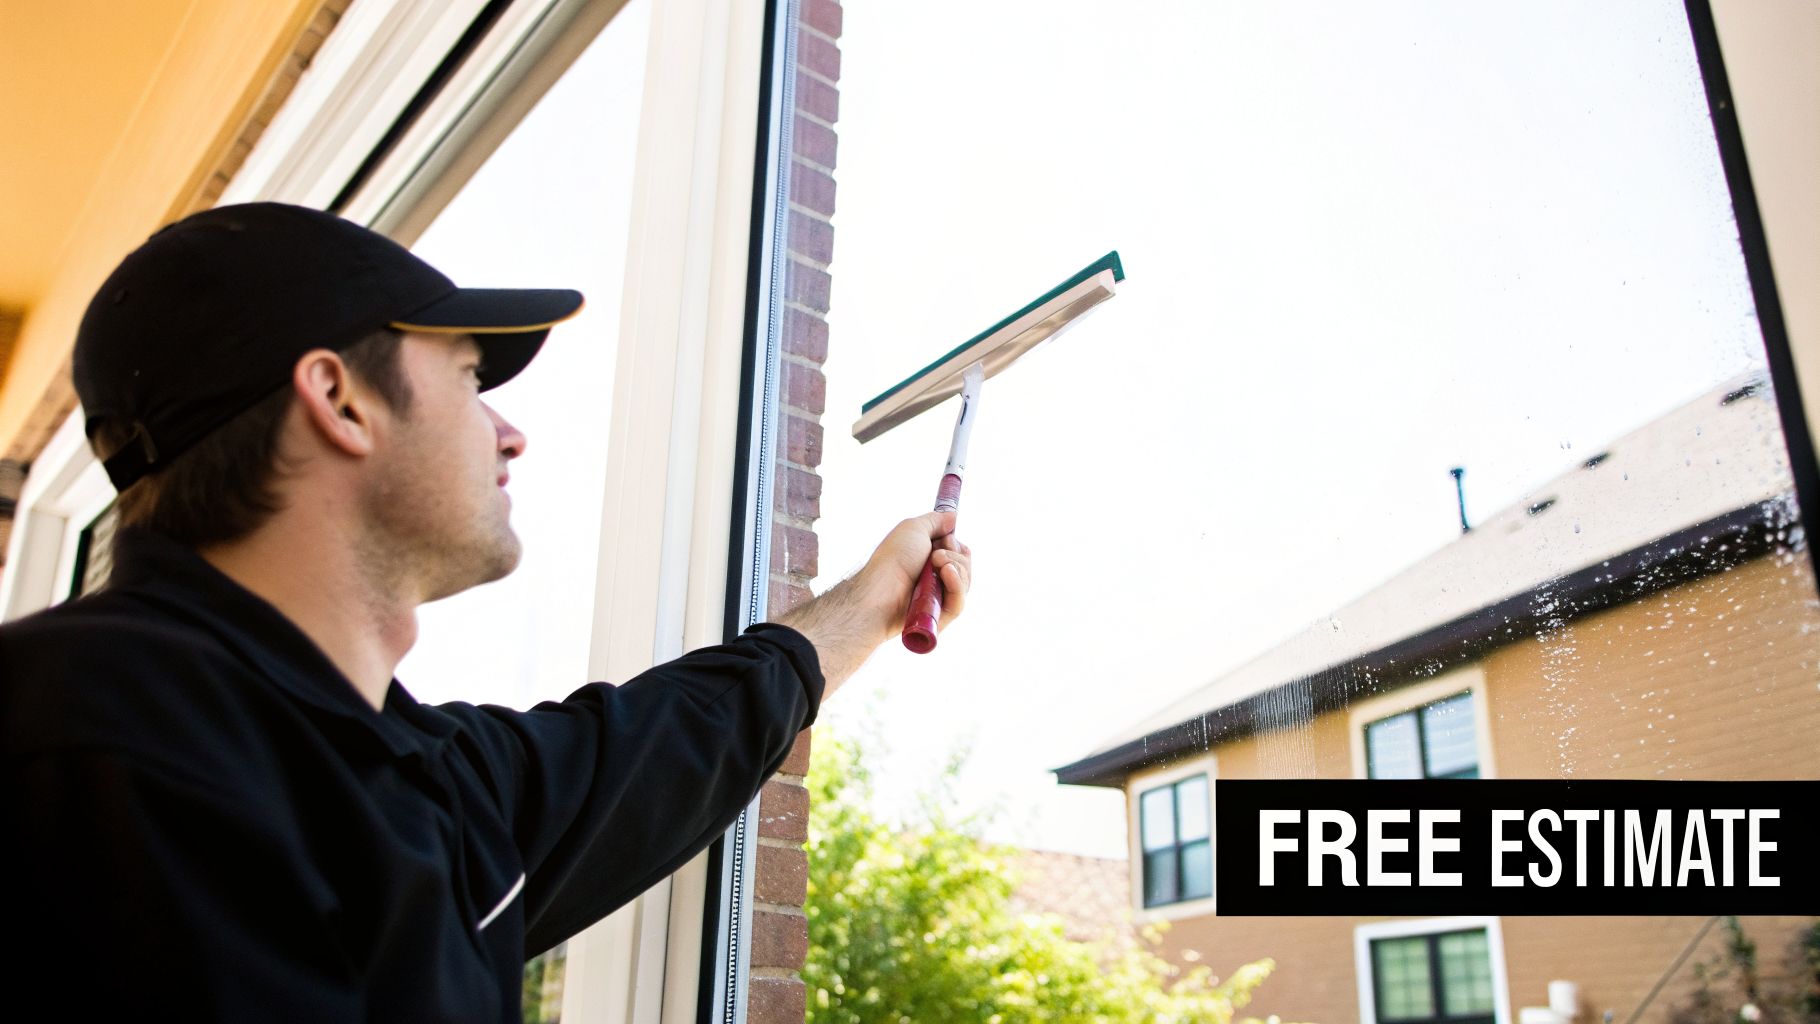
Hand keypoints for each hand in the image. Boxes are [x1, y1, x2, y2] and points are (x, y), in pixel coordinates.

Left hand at [854, 510, 972, 641]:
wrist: (881, 588)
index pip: (960, 553)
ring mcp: (937, 598)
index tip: (945, 540)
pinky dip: (956, 585)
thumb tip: (954, 516)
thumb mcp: (914, 528)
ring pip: (965, 583)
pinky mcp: (939, 617)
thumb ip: (936, 520)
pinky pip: (959, 602)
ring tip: (936, 564)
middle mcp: (935, 579)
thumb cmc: (893, 558)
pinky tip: (947, 574)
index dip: (956, 545)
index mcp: (930, 560)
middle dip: (956, 555)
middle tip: (936, 555)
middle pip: (965, 567)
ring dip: (956, 568)